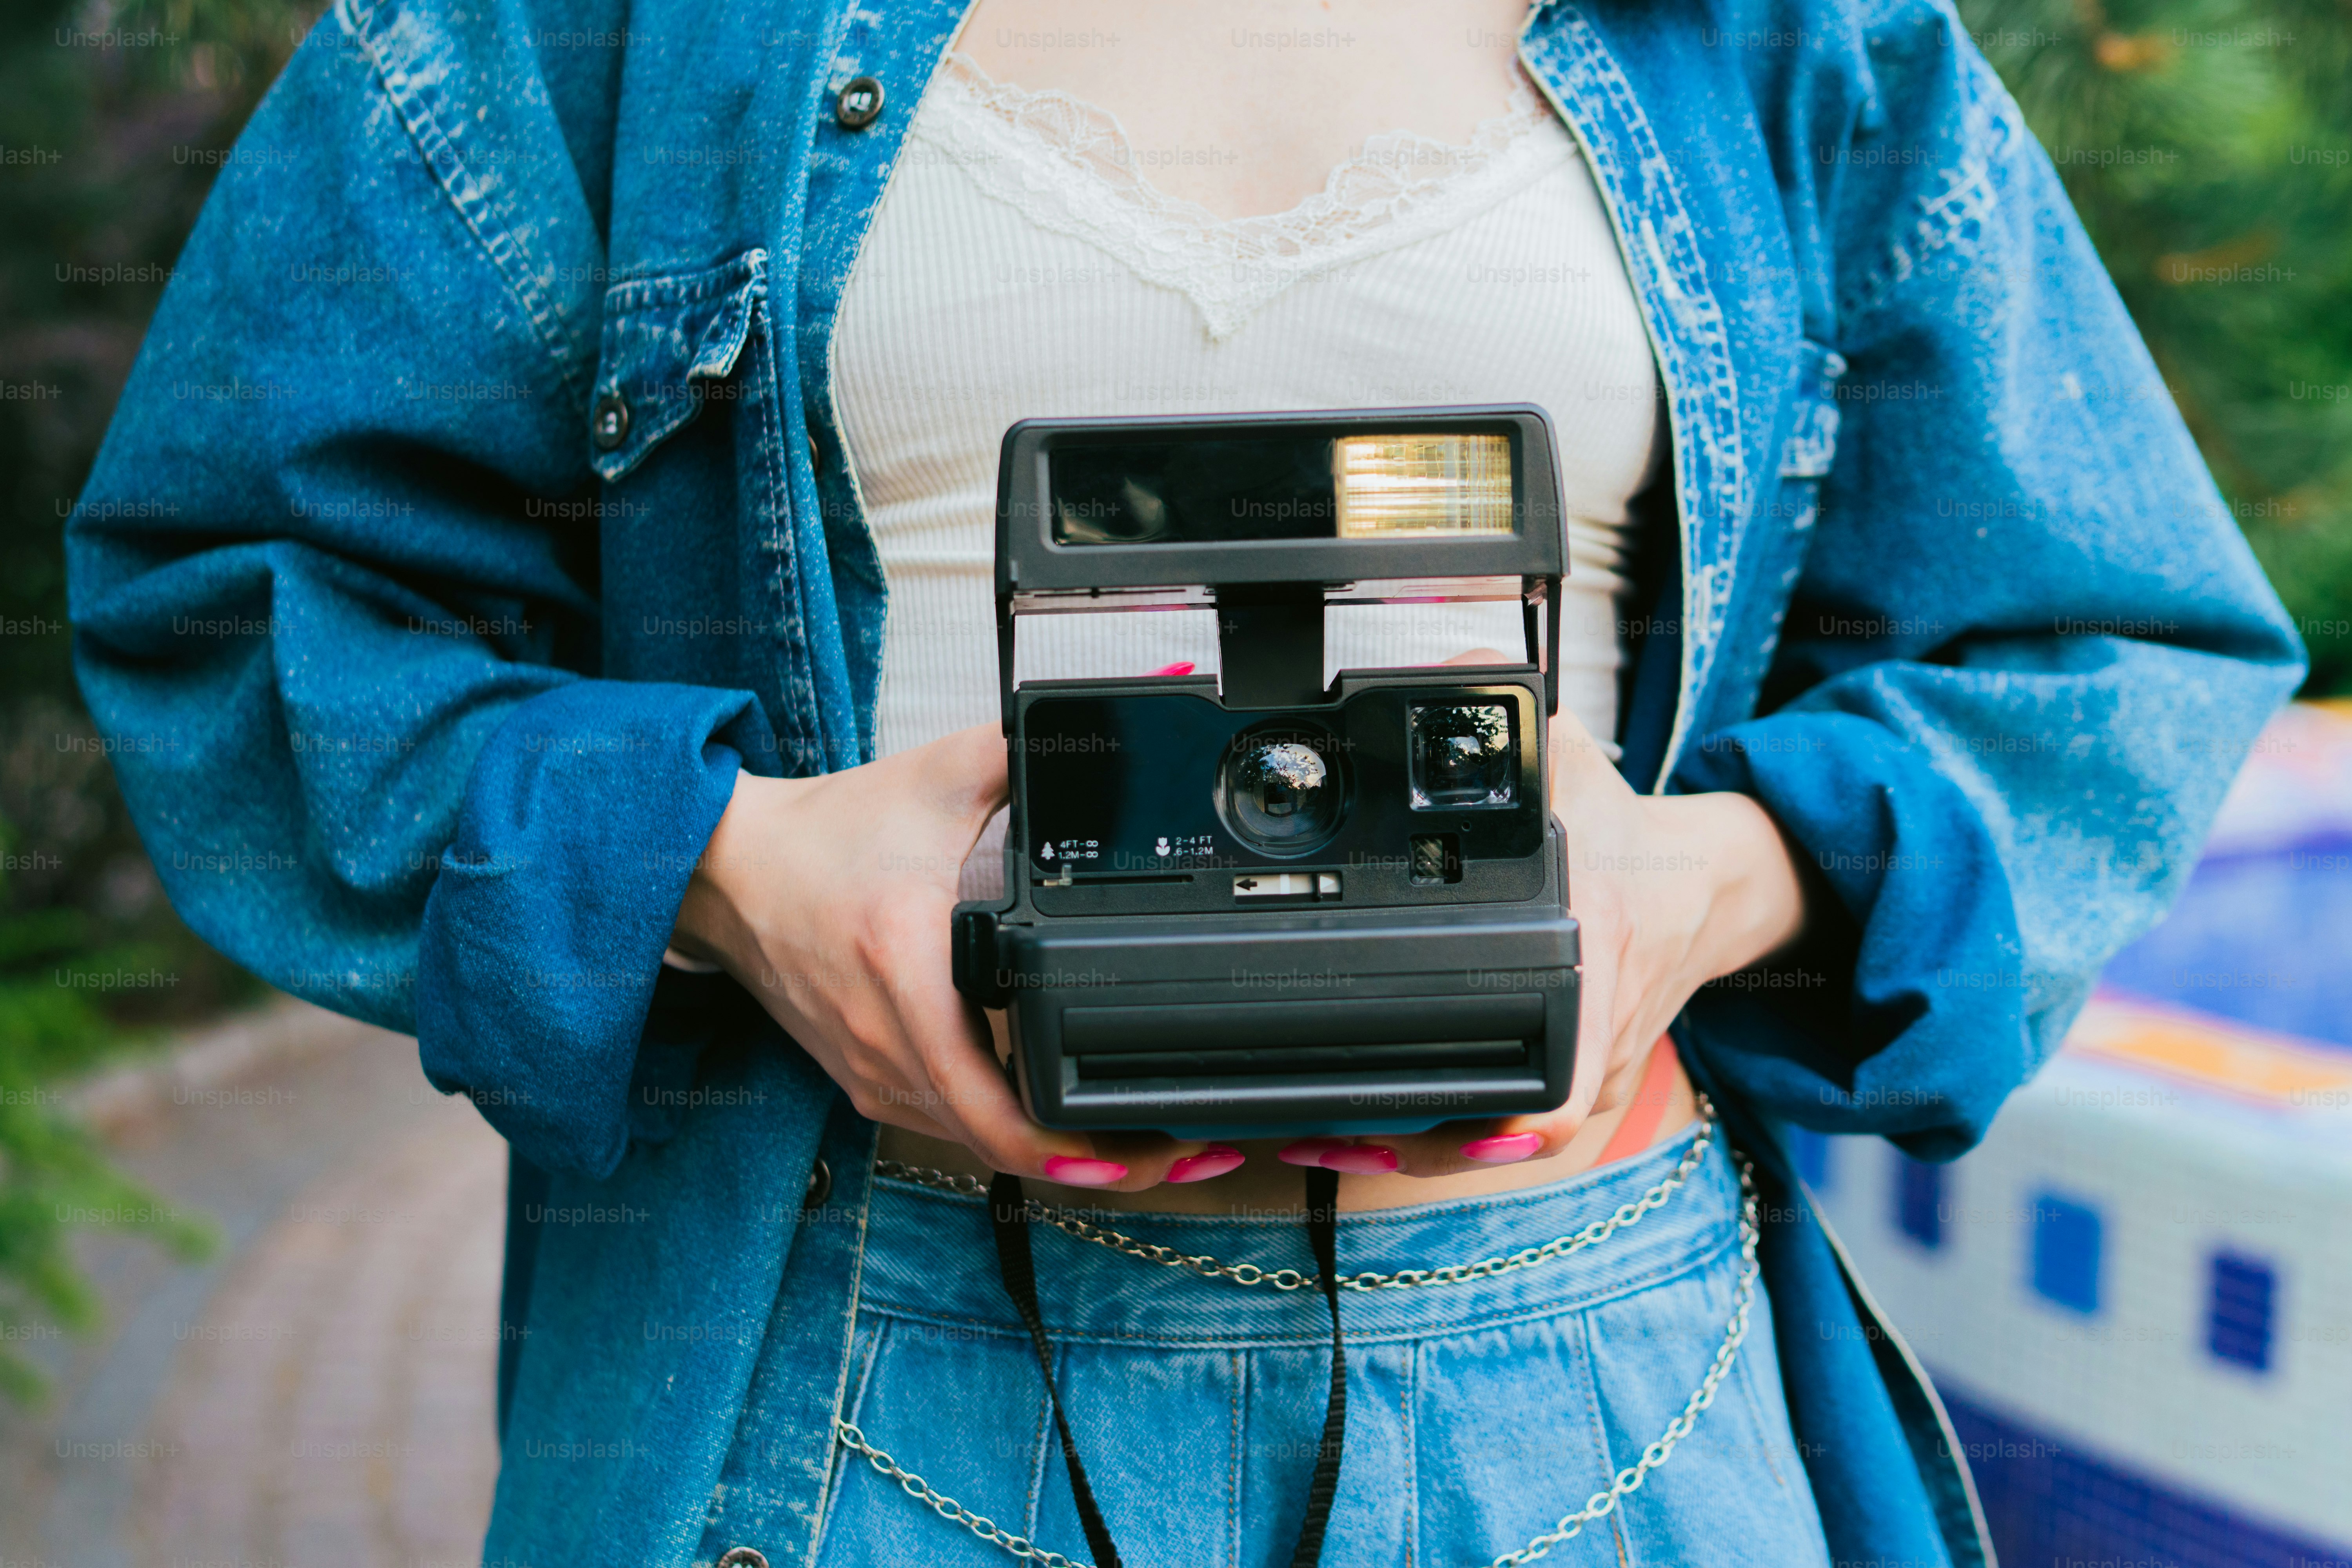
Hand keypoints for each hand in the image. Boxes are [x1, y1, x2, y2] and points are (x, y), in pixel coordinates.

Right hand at [668, 724, 1215, 1189]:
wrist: (731, 871)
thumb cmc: (831, 833)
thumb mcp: (938, 777)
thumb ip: (1027, 750)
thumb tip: (1117, 723)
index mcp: (908, 969)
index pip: (994, 1103)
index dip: (1077, 1144)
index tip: (1151, 1146)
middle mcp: (889, 1039)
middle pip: (1005, 1144)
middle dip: (1105, 1161)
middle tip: (1190, 1155)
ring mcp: (875, 1072)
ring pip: (982, 1147)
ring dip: (1065, 1158)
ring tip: (1152, 1147)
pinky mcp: (870, 1081)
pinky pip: (954, 1127)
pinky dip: (1016, 1136)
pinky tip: (1071, 1129)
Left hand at [1286, 649, 1809, 1176]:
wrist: (1708, 883)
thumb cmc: (1624, 827)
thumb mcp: (1569, 758)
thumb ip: (1500, 710)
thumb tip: (1450, 660)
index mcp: (1597, 946)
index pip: (1559, 1066)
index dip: (1491, 1118)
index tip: (1407, 1127)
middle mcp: (1606, 1020)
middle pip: (1526, 1131)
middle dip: (1431, 1148)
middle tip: (1337, 1143)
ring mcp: (1609, 1064)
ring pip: (1526, 1147)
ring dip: (1439, 1154)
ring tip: (1345, 1149)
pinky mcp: (1602, 1083)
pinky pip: (1536, 1138)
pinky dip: (1473, 1146)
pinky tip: (1399, 1144)